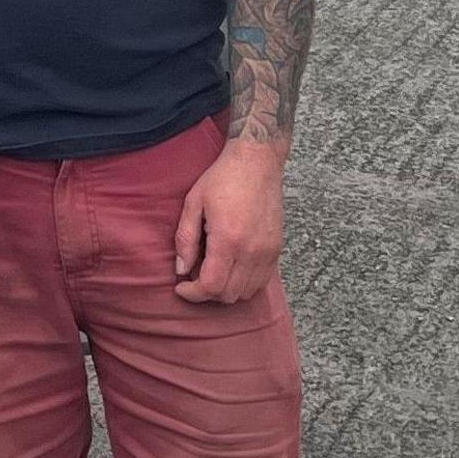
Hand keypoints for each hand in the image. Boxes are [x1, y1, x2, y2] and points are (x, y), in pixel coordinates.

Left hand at [173, 138, 286, 303]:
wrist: (257, 163)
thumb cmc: (223, 178)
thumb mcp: (193, 204)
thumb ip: (185, 239)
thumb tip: (181, 269)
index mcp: (228, 239)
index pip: (212, 286)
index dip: (193, 293)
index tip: (181, 287)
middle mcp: (252, 251)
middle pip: (229, 295)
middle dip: (207, 293)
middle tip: (193, 277)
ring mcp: (268, 252)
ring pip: (247, 292)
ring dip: (226, 289)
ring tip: (211, 269)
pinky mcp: (277, 249)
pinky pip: (261, 281)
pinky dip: (244, 282)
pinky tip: (230, 265)